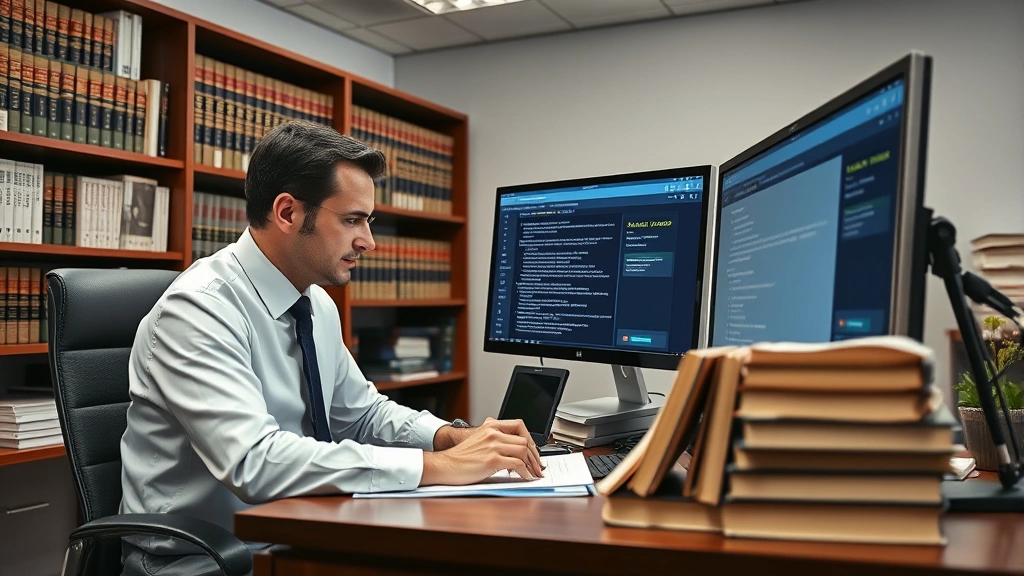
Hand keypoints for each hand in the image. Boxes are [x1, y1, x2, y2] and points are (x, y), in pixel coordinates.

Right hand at [422, 418, 543, 485]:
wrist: (445, 466)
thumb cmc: (461, 458)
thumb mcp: (480, 441)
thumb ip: (496, 441)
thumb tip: (516, 452)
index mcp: (490, 426)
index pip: (519, 425)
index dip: (530, 439)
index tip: (534, 451)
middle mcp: (492, 433)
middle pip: (524, 439)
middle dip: (535, 455)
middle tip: (538, 466)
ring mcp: (492, 445)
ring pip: (523, 451)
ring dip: (532, 464)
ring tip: (534, 473)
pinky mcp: (492, 460)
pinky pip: (517, 464)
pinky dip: (525, 472)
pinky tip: (526, 477)